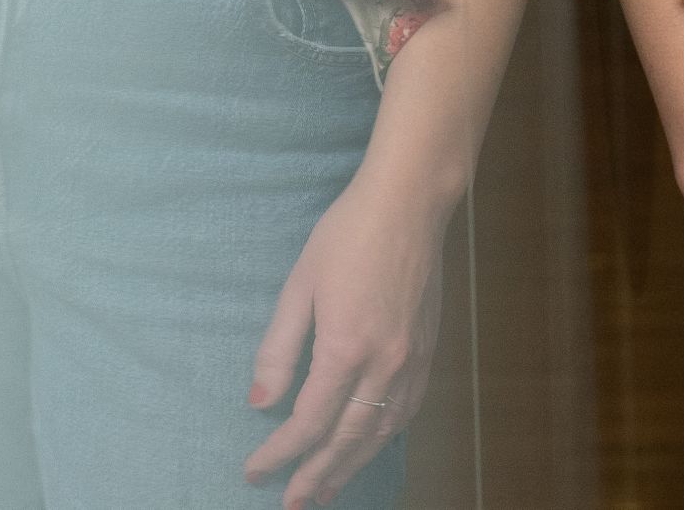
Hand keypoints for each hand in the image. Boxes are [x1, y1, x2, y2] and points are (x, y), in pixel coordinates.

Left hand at [244, 171, 444, 509]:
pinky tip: (367, 447)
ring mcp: (412, 363)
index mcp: (346, 349)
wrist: (410, 205)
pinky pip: (403, 414)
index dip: (279, 454)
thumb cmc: (347, 236)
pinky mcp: (428, 354)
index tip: (255, 472)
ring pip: (379, 434)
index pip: (308, 423)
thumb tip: (261, 404)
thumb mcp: (299, 286)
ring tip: (325, 490)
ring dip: (350, 467)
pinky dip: (381, 440)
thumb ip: (279, 349)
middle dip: (316, 477)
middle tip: (291, 504)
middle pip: (346, 441)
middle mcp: (384, 366)